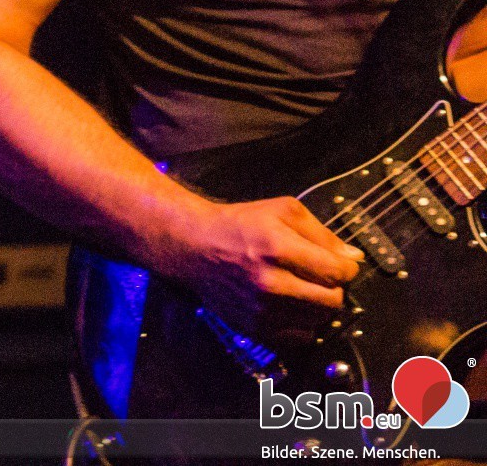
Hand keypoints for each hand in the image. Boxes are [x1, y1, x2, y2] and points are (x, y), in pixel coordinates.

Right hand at [162, 196, 363, 337]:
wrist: (194, 246)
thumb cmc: (240, 224)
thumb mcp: (282, 211)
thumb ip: (322, 233)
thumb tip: (353, 258)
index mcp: (278, 248)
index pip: (338, 272)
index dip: (347, 267)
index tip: (340, 262)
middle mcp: (270, 283)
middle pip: (333, 300)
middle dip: (334, 287)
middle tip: (321, 276)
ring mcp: (261, 309)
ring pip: (319, 320)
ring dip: (319, 305)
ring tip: (305, 288)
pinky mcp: (254, 328)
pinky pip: (301, 337)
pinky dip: (304, 323)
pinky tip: (293, 305)